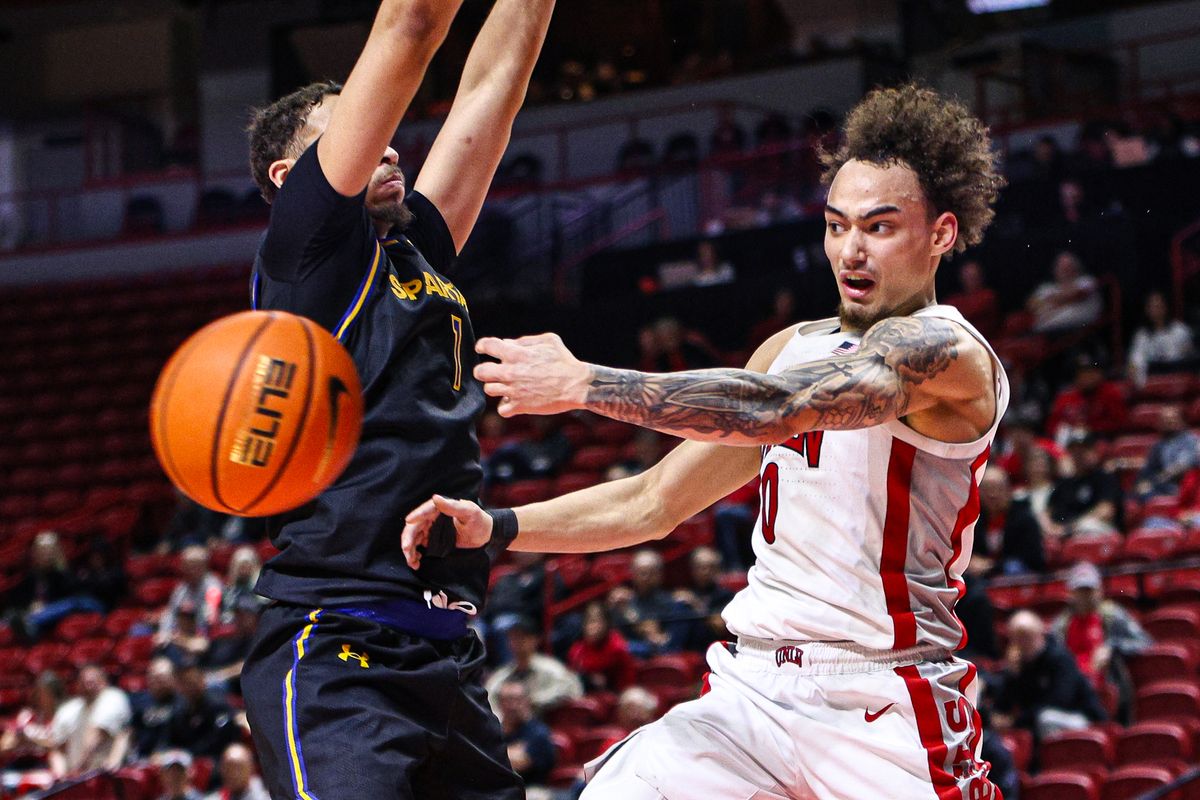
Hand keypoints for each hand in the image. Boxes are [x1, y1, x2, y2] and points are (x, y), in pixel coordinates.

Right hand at [401, 495, 492, 569]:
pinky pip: (418, 545)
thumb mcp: (469, 512)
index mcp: (439, 507)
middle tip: (407, 551)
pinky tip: (416, 561)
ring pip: (414, 537)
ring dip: (409, 549)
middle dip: (408, 539)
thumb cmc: (479, 520)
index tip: (409, 522)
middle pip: (414, 526)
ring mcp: (431, 528)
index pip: (423, 511)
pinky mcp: (432, 539)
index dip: (415, 516)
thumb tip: (435, 497)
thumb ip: (453, 506)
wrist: (484, 534)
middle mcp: (432, 517)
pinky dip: (414, 553)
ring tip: (412, 561)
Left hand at [474, 333, 590, 416]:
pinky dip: (506, 406)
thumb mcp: (549, 341)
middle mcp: (510, 372)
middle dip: (483, 370)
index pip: (487, 345)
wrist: (577, 386)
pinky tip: (514, 400)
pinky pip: (501, 409)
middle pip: (480, 372)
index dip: (483, 346)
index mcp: (516, 353)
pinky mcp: (520, 406)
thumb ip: (525, 341)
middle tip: (492, 372)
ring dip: (496, 387)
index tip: (484, 349)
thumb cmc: (565, 361)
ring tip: (507, 386)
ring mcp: (514, 390)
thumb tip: (507, 343)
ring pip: (489, 390)